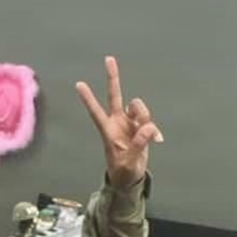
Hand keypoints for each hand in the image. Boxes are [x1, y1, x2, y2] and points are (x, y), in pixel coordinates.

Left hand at [76, 56, 162, 188]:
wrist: (130, 178)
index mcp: (108, 131)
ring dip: (145, 117)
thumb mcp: (128, 163)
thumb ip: (138, 145)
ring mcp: (129, 123)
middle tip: (108, 59)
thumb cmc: (123, 171)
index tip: (79, 84)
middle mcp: (117, 123)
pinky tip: (157, 141)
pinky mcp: (141, 127)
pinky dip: (155, 130)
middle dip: (113, 77)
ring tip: (149, 137)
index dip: (89, 99)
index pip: (96, 112)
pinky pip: (150, 121)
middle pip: (115, 96)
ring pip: (138, 108)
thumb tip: (148, 128)